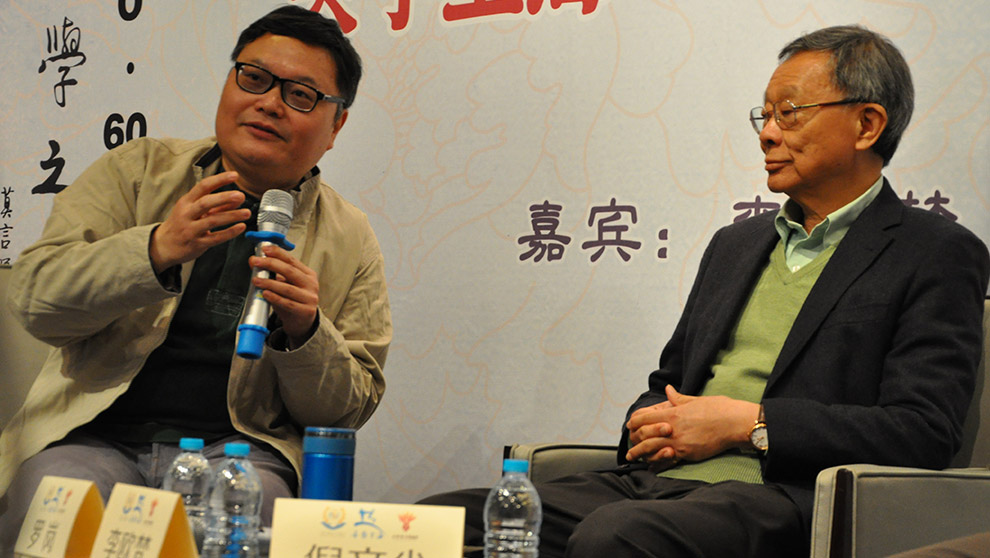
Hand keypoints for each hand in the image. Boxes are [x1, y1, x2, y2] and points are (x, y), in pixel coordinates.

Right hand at [150, 172, 250, 273]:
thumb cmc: (181, 224)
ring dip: (231, 216)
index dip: (219, 179)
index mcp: (186, 202)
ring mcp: (191, 229)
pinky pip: (215, 238)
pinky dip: (229, 232)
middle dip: (224, 198)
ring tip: (246, 213)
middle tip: (240, 195)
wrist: (163, 245)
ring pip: (212, 221)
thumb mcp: (194, 211)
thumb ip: (216, 206)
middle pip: (206, 203)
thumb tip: (237, 199)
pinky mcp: (197, 244)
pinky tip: (240, 227)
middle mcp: (187, 214)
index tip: (234, 175)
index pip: (203, 186)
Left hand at [248, 244, 319, 347]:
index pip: (292, 260)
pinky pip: (288, 303)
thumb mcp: (285, 284)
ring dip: (269, 283)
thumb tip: (253, 260)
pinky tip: (265, 294)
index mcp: (308, 274)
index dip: (278, 253)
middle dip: (271, 264)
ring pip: (287, 288)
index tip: (264, 250)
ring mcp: (310, 298)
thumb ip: (272, 273)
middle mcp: (311, 284)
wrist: (302, 322)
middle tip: (256, 262)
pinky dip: (275, 298)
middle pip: (290, 271)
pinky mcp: (305, 311)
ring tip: (256, 280)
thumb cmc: (292, 300)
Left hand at [625, 385, 758, 469]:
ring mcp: (679, 443)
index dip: (634, 422)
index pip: (644, 418)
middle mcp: (672, 428)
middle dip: (634, 439)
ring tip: (632, 457)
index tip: (630, 425)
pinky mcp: (688, 454)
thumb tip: (668, 390)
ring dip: (640, 453)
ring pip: (652, 449)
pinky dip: (657, 463)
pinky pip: (667, 460)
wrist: (735, 423)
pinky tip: (651, 465)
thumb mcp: (696, 400)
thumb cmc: (719, 409)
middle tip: (629, 443)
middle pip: (643, 435)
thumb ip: (678, 398)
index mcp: (672, 413)